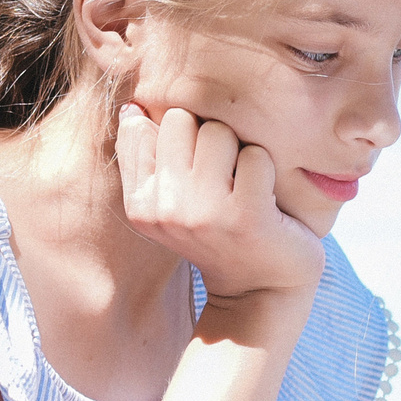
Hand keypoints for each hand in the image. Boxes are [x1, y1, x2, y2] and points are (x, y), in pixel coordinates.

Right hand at [115, 105, 325, 302]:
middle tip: (222, 176)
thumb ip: (145, 157)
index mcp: (139, 205)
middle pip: (180, 119)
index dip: (176, 136)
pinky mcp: (246, 216)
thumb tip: (132, 108)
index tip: (192, 170)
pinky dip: (268, 169)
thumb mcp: (169, 202)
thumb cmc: (218, 233)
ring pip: (218, 131)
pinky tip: (266, 198)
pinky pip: (256, 155)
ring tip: (243, 186)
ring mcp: (204, 214)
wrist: (260, 291)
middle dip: (206, 136)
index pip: (143, 126)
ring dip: (238, 150)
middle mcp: (164, 209)